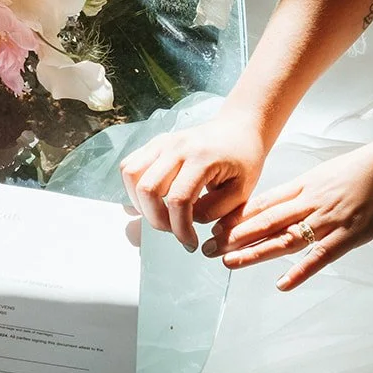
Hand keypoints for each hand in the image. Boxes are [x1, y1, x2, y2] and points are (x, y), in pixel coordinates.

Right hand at [120, 112, 269, 250]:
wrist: (238, 129)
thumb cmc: (244, 160)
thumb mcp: (242, 191)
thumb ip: (215, 211)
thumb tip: (188, 221)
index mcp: (202, 158)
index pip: (178, 200)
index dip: (180, 229)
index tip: (190, 243)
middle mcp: (177, 147)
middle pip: (148, 189)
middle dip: (157, 220)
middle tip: (174, 230)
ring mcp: (162, 142)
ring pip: (131, 175)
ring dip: (140, 203)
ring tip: (161, 215)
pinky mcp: (154, 144)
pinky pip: (129, 166)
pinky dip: (133, 188)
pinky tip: (151, 200)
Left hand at [205, 126, 372, 289]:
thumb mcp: (335, 171)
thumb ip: (314, 188)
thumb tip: (296, 200)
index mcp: (308, 184)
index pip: (264, 202)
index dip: (236, 216)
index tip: (212, 227)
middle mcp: (312, 200)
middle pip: (266, 220)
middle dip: (233, 236)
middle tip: (206, 249)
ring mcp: (332, 217)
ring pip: (285, 236)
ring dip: (254, 252)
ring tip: (229, 263)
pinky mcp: (354, 232)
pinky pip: (322, 254)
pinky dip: (301, 270)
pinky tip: (282, 284)